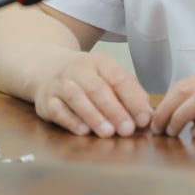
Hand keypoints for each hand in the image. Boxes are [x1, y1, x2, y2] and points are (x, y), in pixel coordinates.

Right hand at [32, 51, 152, 137]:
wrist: (48, 69)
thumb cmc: (89, 78)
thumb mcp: (110, 76)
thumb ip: (130, 92)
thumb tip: (148, 114)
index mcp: (100, 61)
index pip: (118, 78)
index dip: (133, 99)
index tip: (144, 118)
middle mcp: (78, 69)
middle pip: (97, 88)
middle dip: (114, 110)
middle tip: (127, 130)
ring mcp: (60, 83)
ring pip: (76, 98)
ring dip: (94, 116)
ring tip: (108, 133)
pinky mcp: (46, 99)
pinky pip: (58, 110)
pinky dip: (71, 121)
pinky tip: (84, 132)